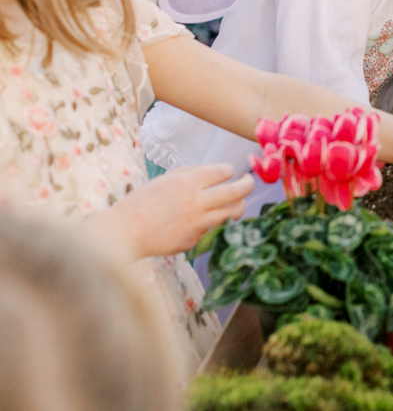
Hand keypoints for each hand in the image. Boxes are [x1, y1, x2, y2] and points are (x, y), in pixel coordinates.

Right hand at [93, 164, 253, 258]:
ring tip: (238, 202)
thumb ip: (193, 173)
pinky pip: (213, 228)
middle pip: (238, 191)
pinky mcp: (195, 239)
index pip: (225, 171)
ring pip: (233, 212)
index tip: (230, 173)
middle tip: (250, 182)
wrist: (124, 232)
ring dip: (238, 205)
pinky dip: (213, 222)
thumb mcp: (166, 179)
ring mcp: (197, 223)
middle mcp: (196, 201)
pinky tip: (203, 220)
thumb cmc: (143, 202)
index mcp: (188, 182)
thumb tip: (221, 172)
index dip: (229, 171)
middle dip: (248, 184)